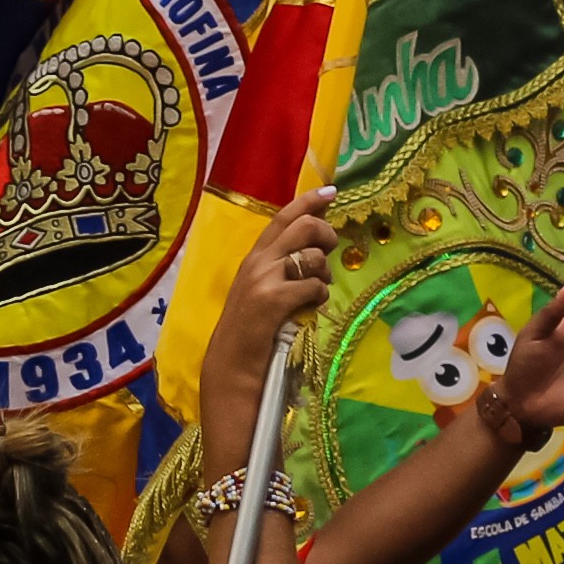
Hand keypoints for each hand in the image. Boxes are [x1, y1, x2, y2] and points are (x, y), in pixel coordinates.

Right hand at [195, 193, 344, 478]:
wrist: (232, 372)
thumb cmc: (252, 338)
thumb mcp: (263, 296)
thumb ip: (282, 271)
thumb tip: (315, 252)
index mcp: (253, 260)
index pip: (282, 218)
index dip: (308, 202)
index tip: (330, 191)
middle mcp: (256, 263)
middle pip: (301, 226)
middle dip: (324, 233)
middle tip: (329, 250)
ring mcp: (262, 280)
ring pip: (310, 255)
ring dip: (323, 273)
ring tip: (316, 293)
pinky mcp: (272, 300)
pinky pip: (312, 285)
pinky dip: (318, 296)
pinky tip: (310, 309)